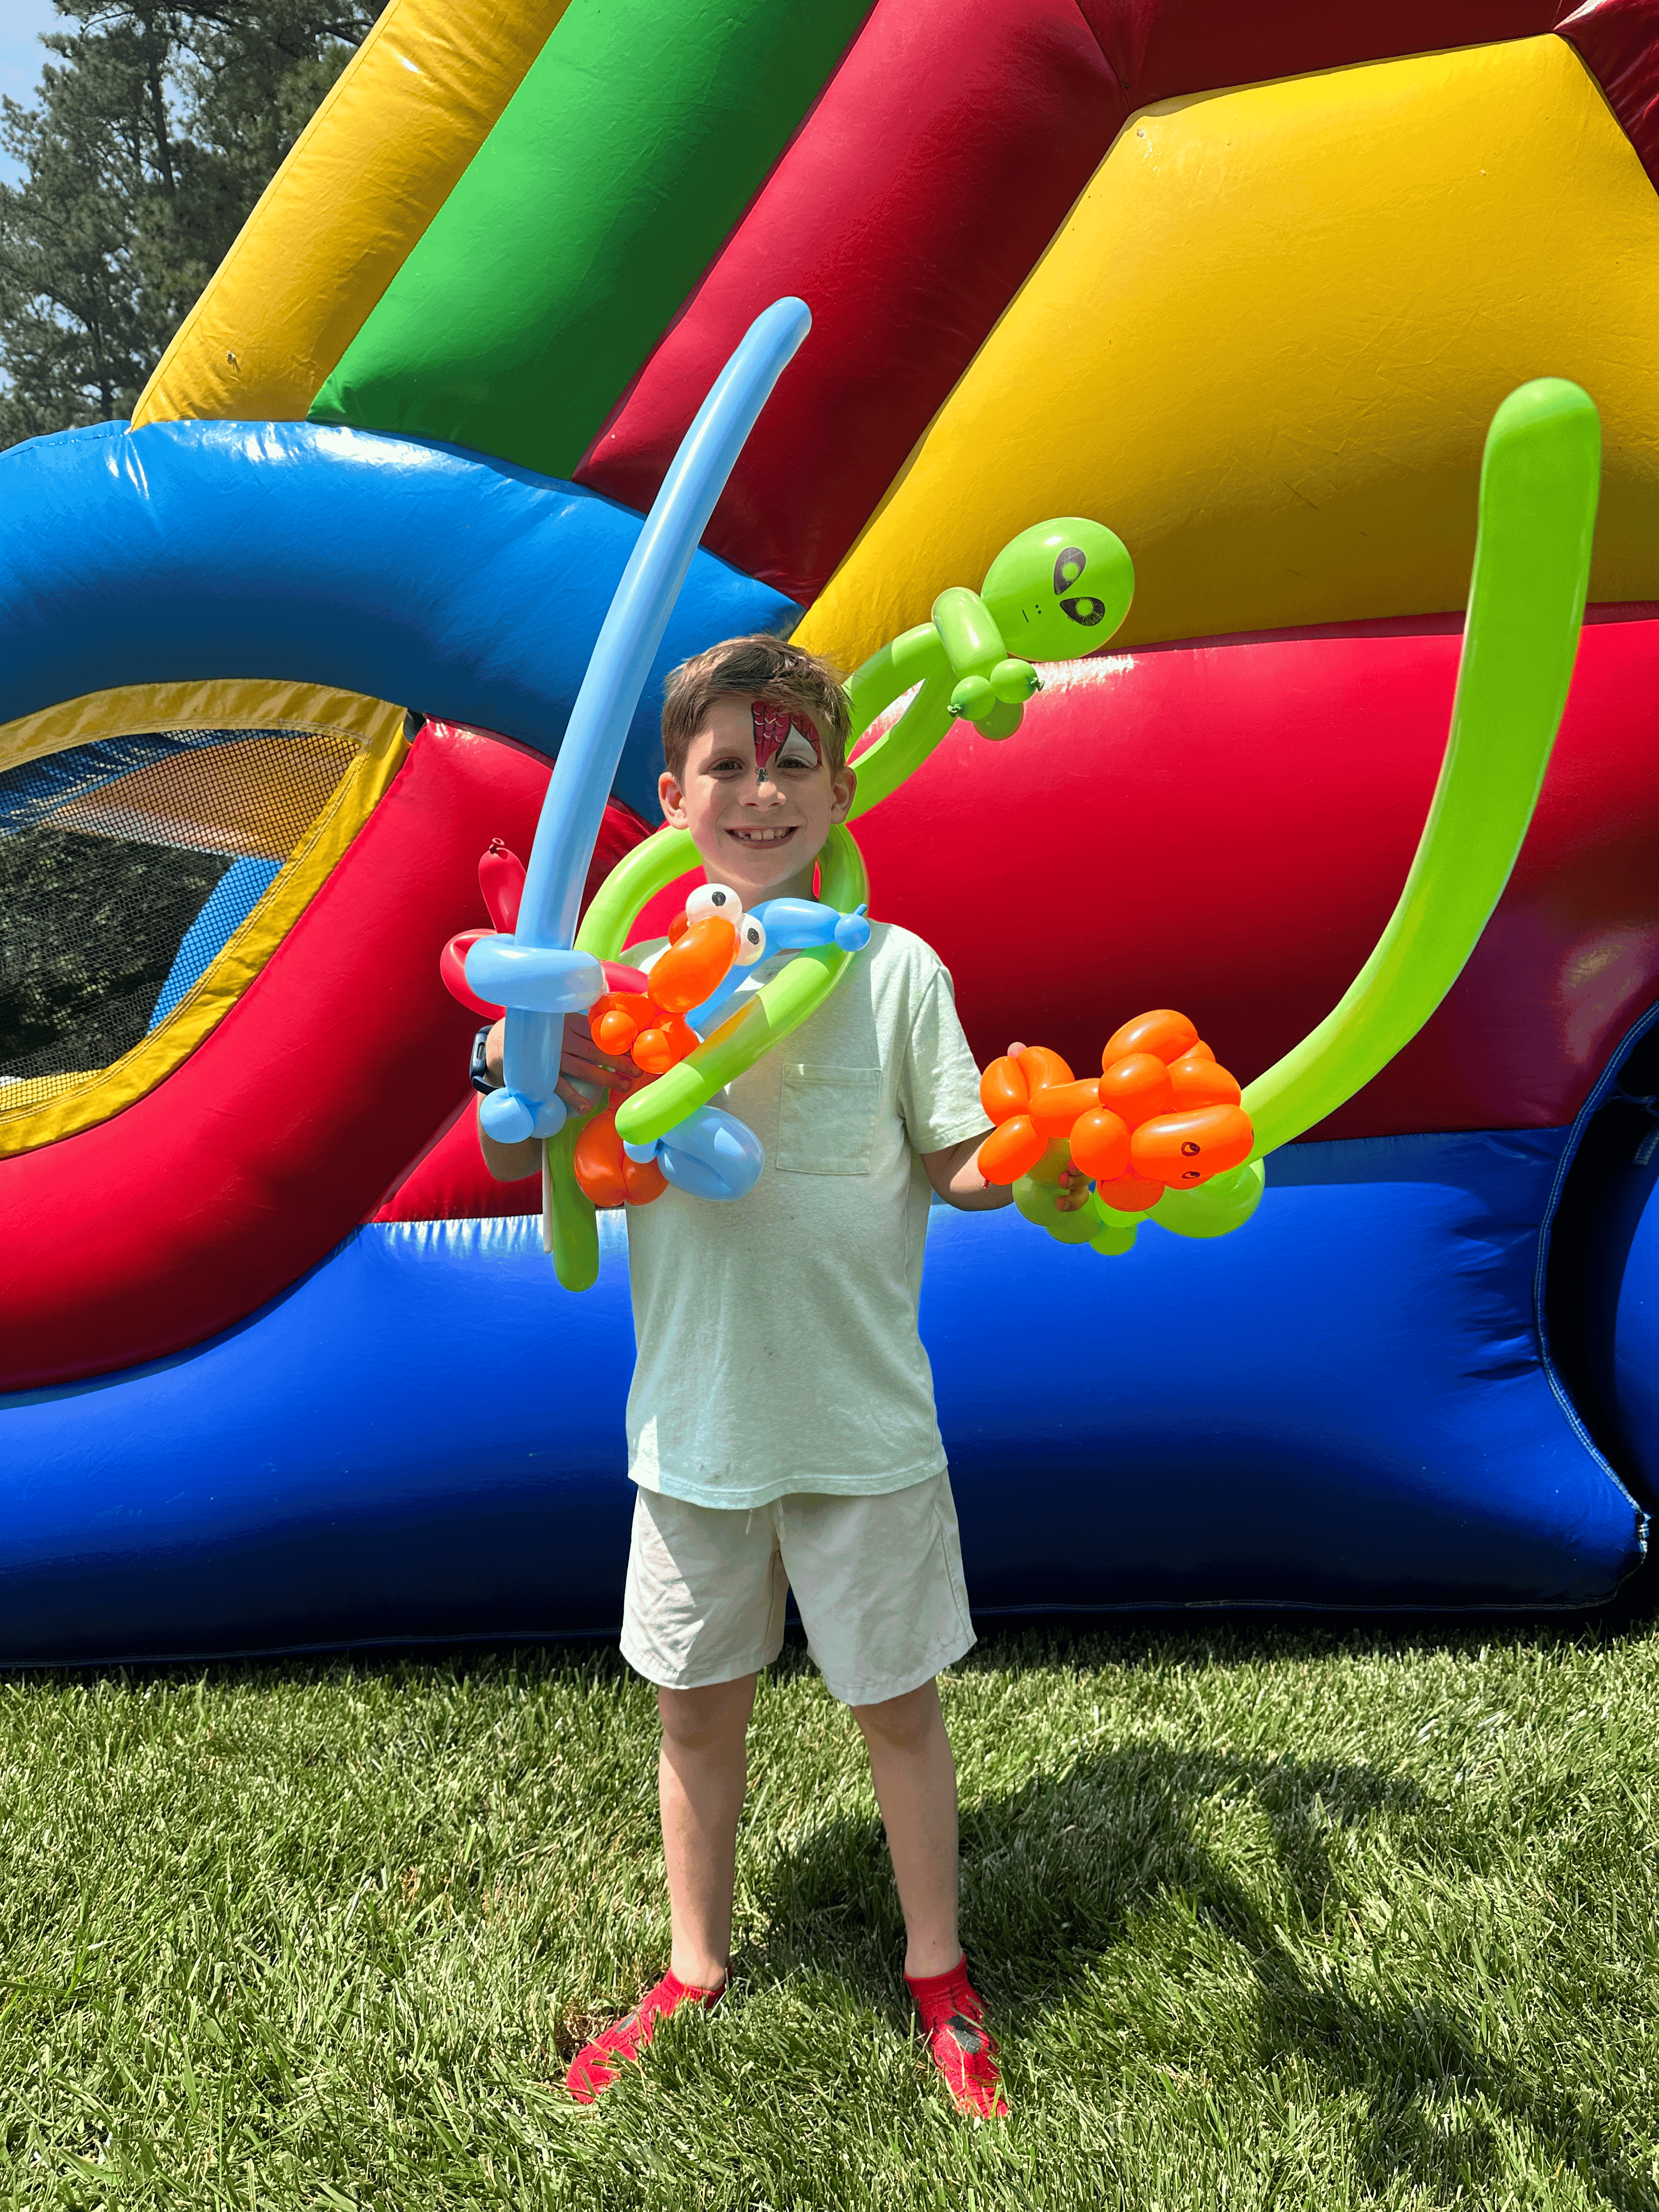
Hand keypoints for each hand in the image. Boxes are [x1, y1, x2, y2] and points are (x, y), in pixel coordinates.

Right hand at [482, 1014, 633, 1115]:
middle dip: (619, 1062)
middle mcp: (562, 1038)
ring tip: (624, 1086)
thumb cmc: (543, 1032)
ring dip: (605, 1079)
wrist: (504, 1041)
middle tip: (638, 1071)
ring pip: (583, 1069)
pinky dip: (572, 1097)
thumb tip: (615, 1023)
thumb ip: (584, 1024)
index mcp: (569, 1022)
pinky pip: (559, 1087)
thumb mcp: (561, 1019)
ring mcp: (552, 1057)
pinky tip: (585, 1108)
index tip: (636, 1052)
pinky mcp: (542, 1073)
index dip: (619, 1045)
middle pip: (596, 1051)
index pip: (599, 1035)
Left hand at [1007, 1042, 1090, 1210]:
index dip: (1102, 1119)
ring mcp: (1076, 1167)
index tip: (1100, 1120)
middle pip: (1098, 1152)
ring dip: (1082, 1182)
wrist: (993, 1161)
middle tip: (1072, 1163)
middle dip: (1090, 1158)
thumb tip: (1014, 1047)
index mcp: (1072, 1121)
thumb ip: (1018, 1079)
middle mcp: (1079, 1144)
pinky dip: (1072, 1203)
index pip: (1095, 1117)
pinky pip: (1078, 1198)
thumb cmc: (1014, 1127)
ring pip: (1091, 1177)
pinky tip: (1058, 1204)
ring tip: (1064, 1181)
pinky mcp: (1066, 1188)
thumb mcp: (1014, 1105)